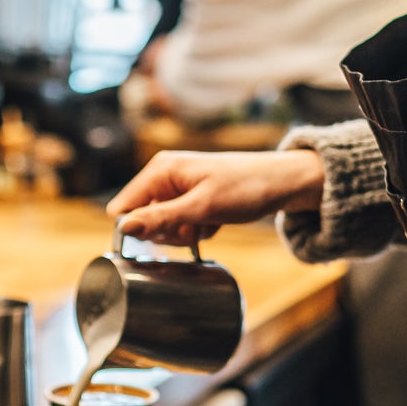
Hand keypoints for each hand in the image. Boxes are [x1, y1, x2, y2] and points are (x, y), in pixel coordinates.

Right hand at [105, 150, 324, 245]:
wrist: (282, 183)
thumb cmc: (245, 187)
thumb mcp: (201, 208)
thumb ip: (161, 218)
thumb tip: (125, 227)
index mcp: (160, 169)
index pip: (124, 206)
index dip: (137, 228)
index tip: (164, 236)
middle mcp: (165, 176)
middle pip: (144, 219)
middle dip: (168, 232)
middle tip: (194, 227)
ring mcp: (179, 188)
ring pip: (164, 226)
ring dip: (185, 233)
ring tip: (208, 222)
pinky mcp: (193, 199)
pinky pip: (182, 225)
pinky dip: (198, 229)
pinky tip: (215, 221)